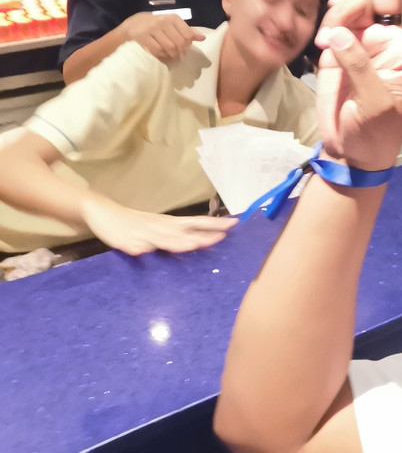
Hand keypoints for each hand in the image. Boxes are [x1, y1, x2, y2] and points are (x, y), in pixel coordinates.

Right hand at [81, 197, 235, 254]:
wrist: (103, 213)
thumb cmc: (134, 223)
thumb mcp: (156, 228)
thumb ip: (172, 237)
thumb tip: (192, 246)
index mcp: (169, 223)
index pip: (196, 222)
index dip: (214, 223)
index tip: (233, 224)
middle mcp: (161, 227)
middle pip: (187, 230)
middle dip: (207, 232)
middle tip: (227, 232)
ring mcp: (145, 235)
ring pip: (167, 240)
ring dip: (184, 242)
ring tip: (201, 243)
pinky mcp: (129, 243)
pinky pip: (140, 249)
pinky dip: (145, 250)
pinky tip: (147, 251)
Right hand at [122, 12, 204, 61]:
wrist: (131, 25)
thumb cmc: (155, 25)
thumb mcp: (171, 24)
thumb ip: (187, 30)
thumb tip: (202, 38)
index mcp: (173, 17)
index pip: (188, 34)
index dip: (189, 44)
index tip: (186, 48)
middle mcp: (163, 21)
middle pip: (180, 42)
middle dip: (181, 51)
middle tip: (179, 55)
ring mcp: (152, 28)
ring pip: (169, 47)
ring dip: (172, 55)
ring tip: (172, 56)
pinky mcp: (142, 36)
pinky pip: (157, 50)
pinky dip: (162, 55)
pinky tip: (162, 55)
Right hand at [314, 0, 401, 170]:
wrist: (348, 148)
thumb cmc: (376, 130)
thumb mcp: (376, 102)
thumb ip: (358, 65)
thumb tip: (338, 34)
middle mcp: (390, 38)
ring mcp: (363, 39)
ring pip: (354, 4)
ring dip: (344, 12)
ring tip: (333, 42)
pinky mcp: (338, 46)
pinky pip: (334, 20)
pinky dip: (330, 22)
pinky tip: (327, 39)